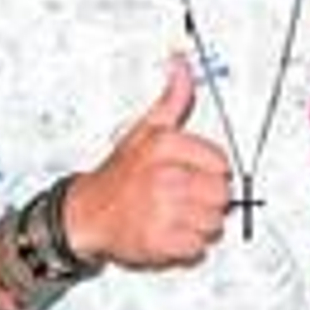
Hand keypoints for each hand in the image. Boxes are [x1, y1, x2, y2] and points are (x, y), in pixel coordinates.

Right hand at [65, 56, 231, 267]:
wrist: (87, 212)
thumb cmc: (121, 173)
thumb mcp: (146, 128)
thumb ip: (172, 98)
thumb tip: (181, 63)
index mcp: (166, 146)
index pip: (222, 163)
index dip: (210, 170)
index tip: (192, 172)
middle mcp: (165, 177)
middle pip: (222, 194)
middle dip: (207, 198)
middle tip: (182, 196)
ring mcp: (163, 211)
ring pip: (214, 222)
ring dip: (198, 223)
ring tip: (174, 214)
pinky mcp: (161, 241)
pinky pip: (197, 246)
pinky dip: (187, 245)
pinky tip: (169, 232)